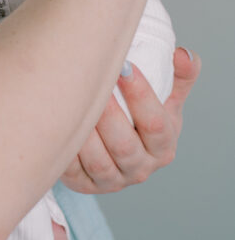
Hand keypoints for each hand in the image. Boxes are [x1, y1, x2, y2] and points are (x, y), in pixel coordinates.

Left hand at [60, 47, 200, 192]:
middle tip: (92, 83)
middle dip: (108, 113)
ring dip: (85, 133)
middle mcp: (140, 169)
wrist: (116, 149)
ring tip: (73, 102)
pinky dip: (66, 149)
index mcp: (163, 147)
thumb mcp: (167, 99)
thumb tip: (183, 55)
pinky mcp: (84, 185)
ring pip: (98, 161)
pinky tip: (56, 124)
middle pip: (125, 145)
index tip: (124, 66)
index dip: (141, 95)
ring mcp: (112, 180)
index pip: (156, 124)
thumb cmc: (141, 117)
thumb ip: (181, 76)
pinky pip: (72, 171)